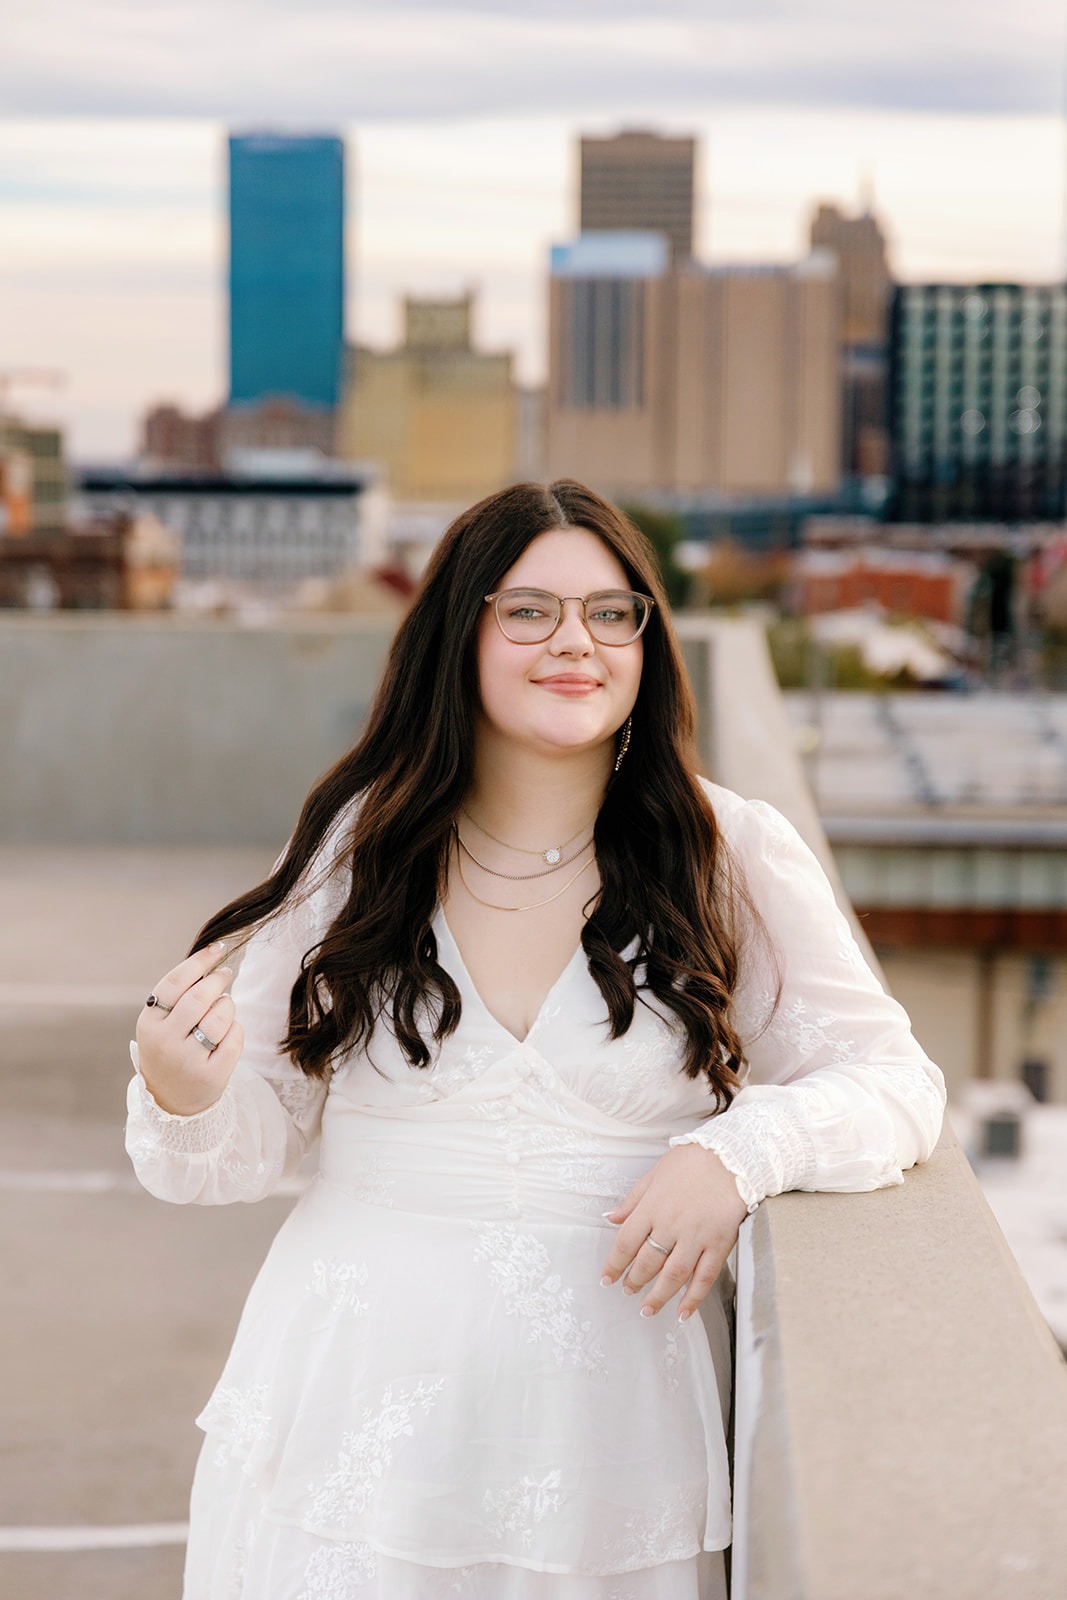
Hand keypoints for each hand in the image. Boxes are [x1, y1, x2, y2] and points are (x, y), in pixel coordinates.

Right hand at [135, 941, 243, 1115]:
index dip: (199, 961)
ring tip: (223, 1007)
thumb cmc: (170, 1050)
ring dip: (228, 1005)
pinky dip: (235, 1029)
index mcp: (150, 1022)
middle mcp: (165, 1041)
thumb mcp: (161, 1024)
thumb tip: (210, 958)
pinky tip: (228, 1033)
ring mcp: (188, 1060)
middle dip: (219, 979)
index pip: (175, 982)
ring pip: (221, 1015)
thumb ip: (179, 996)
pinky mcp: (211, 1075)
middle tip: (226, 973)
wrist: (171, 1101)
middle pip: (200, 996)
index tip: (218, 948)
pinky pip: (234, 1038)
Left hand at [600, 1144, 748, 1321]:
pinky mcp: (719, 1243)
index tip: (607, 1278)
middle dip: (634, 1281)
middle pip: (647, 1262)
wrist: (732, 1156)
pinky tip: (683, 1311)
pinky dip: (693, 1298)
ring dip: (658, 1296)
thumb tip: (610, 1218)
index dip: (614, 1265)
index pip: (626, 1243)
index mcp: (653, 1207)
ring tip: (647, 1309)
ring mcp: (696, 1236)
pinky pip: (704, 1277)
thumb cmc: (692, 1161)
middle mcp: (672, 1225)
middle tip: (628, 1291)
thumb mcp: (655, 1174)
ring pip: (673, 1275)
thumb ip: (633, 1199)